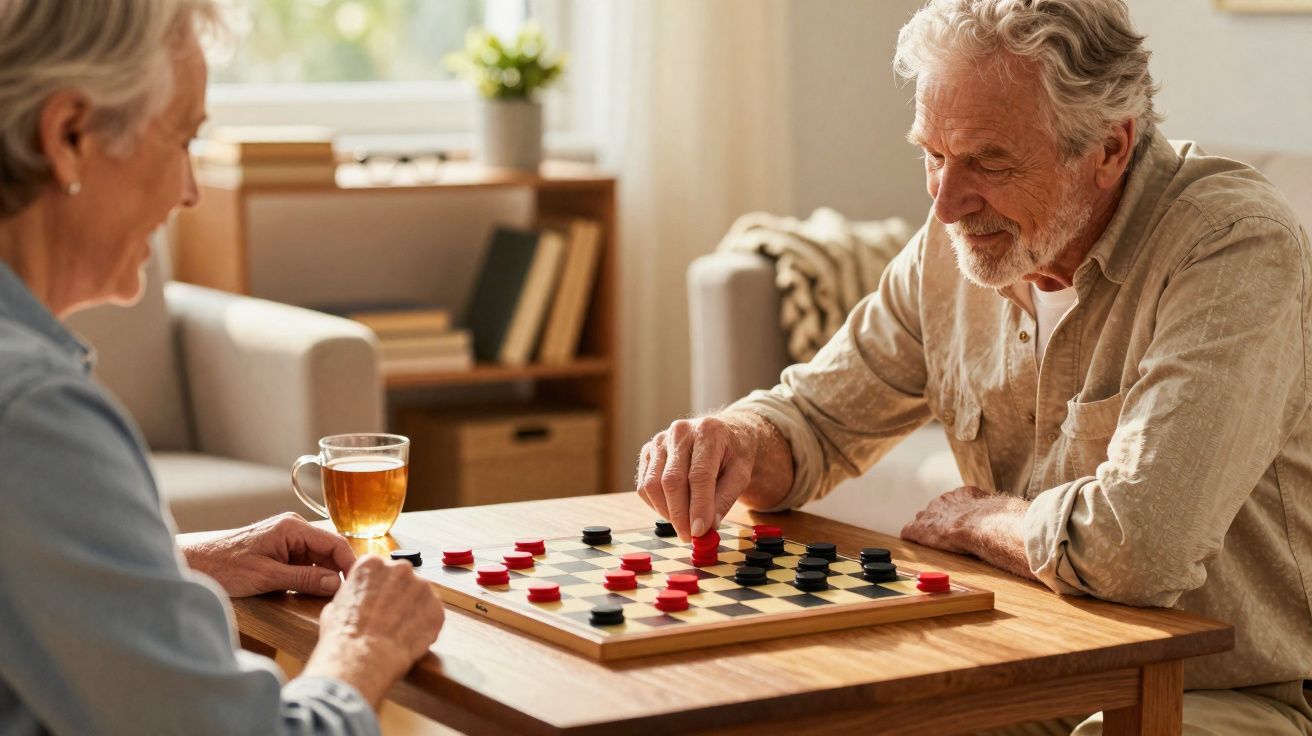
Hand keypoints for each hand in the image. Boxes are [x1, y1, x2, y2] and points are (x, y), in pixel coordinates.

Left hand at [181, 513, 354, 597]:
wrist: (193, 564)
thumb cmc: (223, 566)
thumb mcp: (267, 577)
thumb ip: (305, 578)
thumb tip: (336, 583)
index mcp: (292, 528)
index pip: (335, 543)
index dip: (350, 564)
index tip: (358, 585)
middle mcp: (293, 530)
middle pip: (330, 551)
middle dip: (339, 573)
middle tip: (348, 597)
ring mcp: (287, 540)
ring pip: (319, 559)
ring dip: (325, 577)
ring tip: (333, 599)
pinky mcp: (280, 551)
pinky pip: (306, 564)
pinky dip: (312, 578)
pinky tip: (313, 593)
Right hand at [303, 554, 444, 706]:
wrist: (362, 657)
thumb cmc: (344, 634)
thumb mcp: (334, 605)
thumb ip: (352, 594)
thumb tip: (354, 600)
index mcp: (372, 563)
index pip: (381, 570)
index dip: (379, 589)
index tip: (377, 602)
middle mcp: (400, 568)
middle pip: (402, 579)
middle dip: (398, 596)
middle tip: (389, 618)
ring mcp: (422, 586)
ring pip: (420, 596)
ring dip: (413, 610)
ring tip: (399, 630)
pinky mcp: (436, 607)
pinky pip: (433, 614)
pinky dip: (425, 625)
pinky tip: (411, 638)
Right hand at [635, 415, 755, 540]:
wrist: (722, 435)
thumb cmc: (733, 455)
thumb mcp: (740, 475)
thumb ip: (724, 500)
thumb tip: (706, 528)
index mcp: (708, 432)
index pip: (699, 475)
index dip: (698, 506)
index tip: (699, 532)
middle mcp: (680, 431)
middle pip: (671, 480)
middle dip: (679, 515)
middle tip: (688, 537)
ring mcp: (660, 440)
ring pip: (652, 485)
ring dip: (666, 512)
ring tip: (683, 524)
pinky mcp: (648, 451)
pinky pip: (644, 486)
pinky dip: (656, 504)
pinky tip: (673, 509)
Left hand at [901, 486, 1035, 579]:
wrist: (986, 526)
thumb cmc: (1001, 520)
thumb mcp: (1006, 512)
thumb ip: (1006, 515)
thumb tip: (1028, 521)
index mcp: (965, 494)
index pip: (957, 500)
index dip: (958, 513)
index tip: (962, 521)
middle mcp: (945, 500)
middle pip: (937, 508)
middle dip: (940, 519)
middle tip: (944, 532)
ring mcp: (932, 514)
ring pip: (923, 518)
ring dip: (926, 527)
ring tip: (927, 537)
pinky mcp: (922, 529)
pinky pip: (910, 530)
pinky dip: (912, 536)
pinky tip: (911, 540)